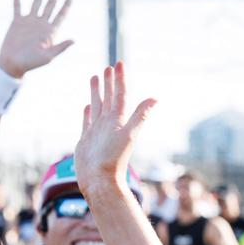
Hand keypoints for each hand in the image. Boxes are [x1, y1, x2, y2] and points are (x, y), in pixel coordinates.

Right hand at [0, 0, 73, 77]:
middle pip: (50, 7)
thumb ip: (60, 47)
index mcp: (50, 32)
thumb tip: (74, 40)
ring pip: (36, 4)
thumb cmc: (32, 63)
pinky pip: (17, 7)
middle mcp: (41, 25)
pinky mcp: (17, 22)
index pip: (60, 16)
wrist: (13, 63)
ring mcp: (29, 22)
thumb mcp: (48, 56)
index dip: (66, 7)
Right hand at [75, 62, 156, 189]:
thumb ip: (141, 115)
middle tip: (108, 67)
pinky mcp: (87, 139)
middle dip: (109, 82)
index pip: (120, 95)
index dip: (120, 79)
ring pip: (98, 106)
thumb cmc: (114, 159)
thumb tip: (156, 98)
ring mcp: (98, 131)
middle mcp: (108, 123)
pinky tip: (88, 105)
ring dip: (97, 92)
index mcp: (118, 120)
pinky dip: (88, 112)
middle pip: (109, 98)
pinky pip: (88, 121)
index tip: (119, 64)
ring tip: (95, 78)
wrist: (100, 180)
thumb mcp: (129, 134)